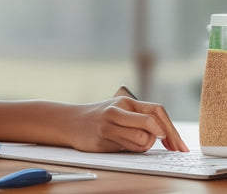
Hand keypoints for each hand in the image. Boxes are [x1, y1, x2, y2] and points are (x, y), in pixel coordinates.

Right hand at [69, 96, 188, 152]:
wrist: (72, 121)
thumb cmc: (102, 116)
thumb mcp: (120, 110)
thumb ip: (140, 117)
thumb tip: (166, 134)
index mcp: (126, 102)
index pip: (156, 111)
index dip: (171, 129)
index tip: (178, 145)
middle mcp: (118, 111)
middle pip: (151, 126)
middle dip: (158, 138)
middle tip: (158, 144)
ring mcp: (109, 125)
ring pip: (142, 140)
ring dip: (142, 145)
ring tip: (130, 141)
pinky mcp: (103, 140)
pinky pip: (128, 149)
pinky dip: (129, 149)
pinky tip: (118, 143)